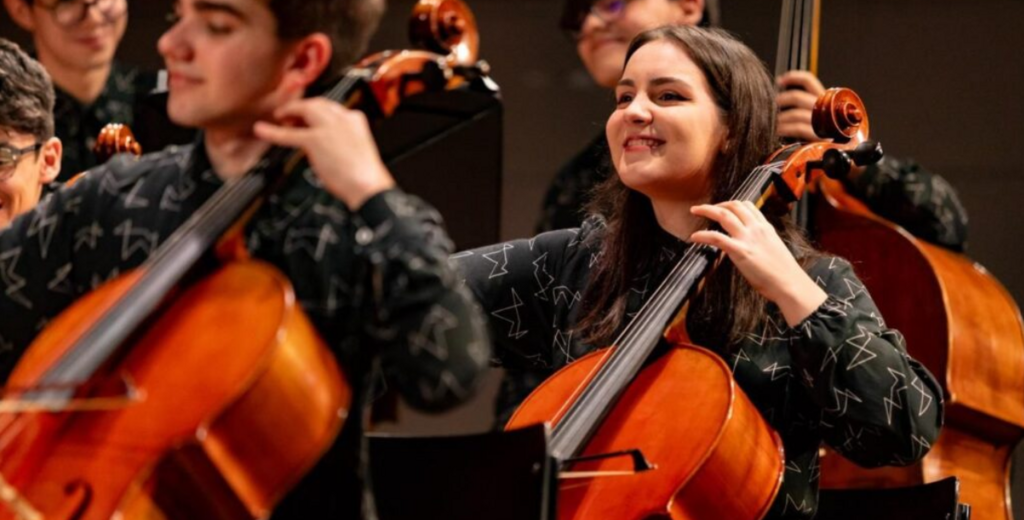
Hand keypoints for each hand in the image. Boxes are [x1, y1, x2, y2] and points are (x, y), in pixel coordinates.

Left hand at [253, 98, 394, 209]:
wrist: (368, 186)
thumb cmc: (364, 175)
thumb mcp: (357, 148)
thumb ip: (342, 139)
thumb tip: (325, 142)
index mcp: (356, 119)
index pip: (332, 107)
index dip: (317, 110)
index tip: (308, 116)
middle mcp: (343, 118)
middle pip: (318, 103)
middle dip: (303, 107)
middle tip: (290, 115)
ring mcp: (328, 127)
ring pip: (305, 109)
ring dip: (290, 111)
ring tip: (279, 116)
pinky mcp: (316, 140)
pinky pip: (290, 134)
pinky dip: (273, 132)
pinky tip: (262, 130)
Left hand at [689, 201, 826, 325]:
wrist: (790, 284)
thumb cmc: (783, 272)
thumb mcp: (773, 248)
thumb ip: (760, 241)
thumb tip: (750, 243)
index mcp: (765, 227)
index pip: (748, 206)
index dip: (732, 204)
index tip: (722, 207)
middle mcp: (756, 228)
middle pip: (733, 206)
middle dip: (716, 204)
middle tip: (704, 208)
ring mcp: (748, 238)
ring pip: (723, 215)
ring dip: (706, 210)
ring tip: (694, 211)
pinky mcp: (740, 251)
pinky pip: (717, 238)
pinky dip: (703, 235)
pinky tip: (695, 237)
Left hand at [776, 71, 826, 142]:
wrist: (839, 151)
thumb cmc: (823, 133)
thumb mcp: (816, 116)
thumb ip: (804, 106)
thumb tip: (780, 99)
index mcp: (825, 100)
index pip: (809, 81)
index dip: (793, 77)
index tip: (779, 81)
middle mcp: (826, 108)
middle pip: (798, 97)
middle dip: (780, 100)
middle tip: (771, 106)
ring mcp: (824, 123)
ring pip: (795, 113)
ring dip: (780, 118)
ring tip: (772, 123)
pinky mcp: (820, 137)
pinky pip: (798, 128)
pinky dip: (784, 129)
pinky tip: (778, 131)